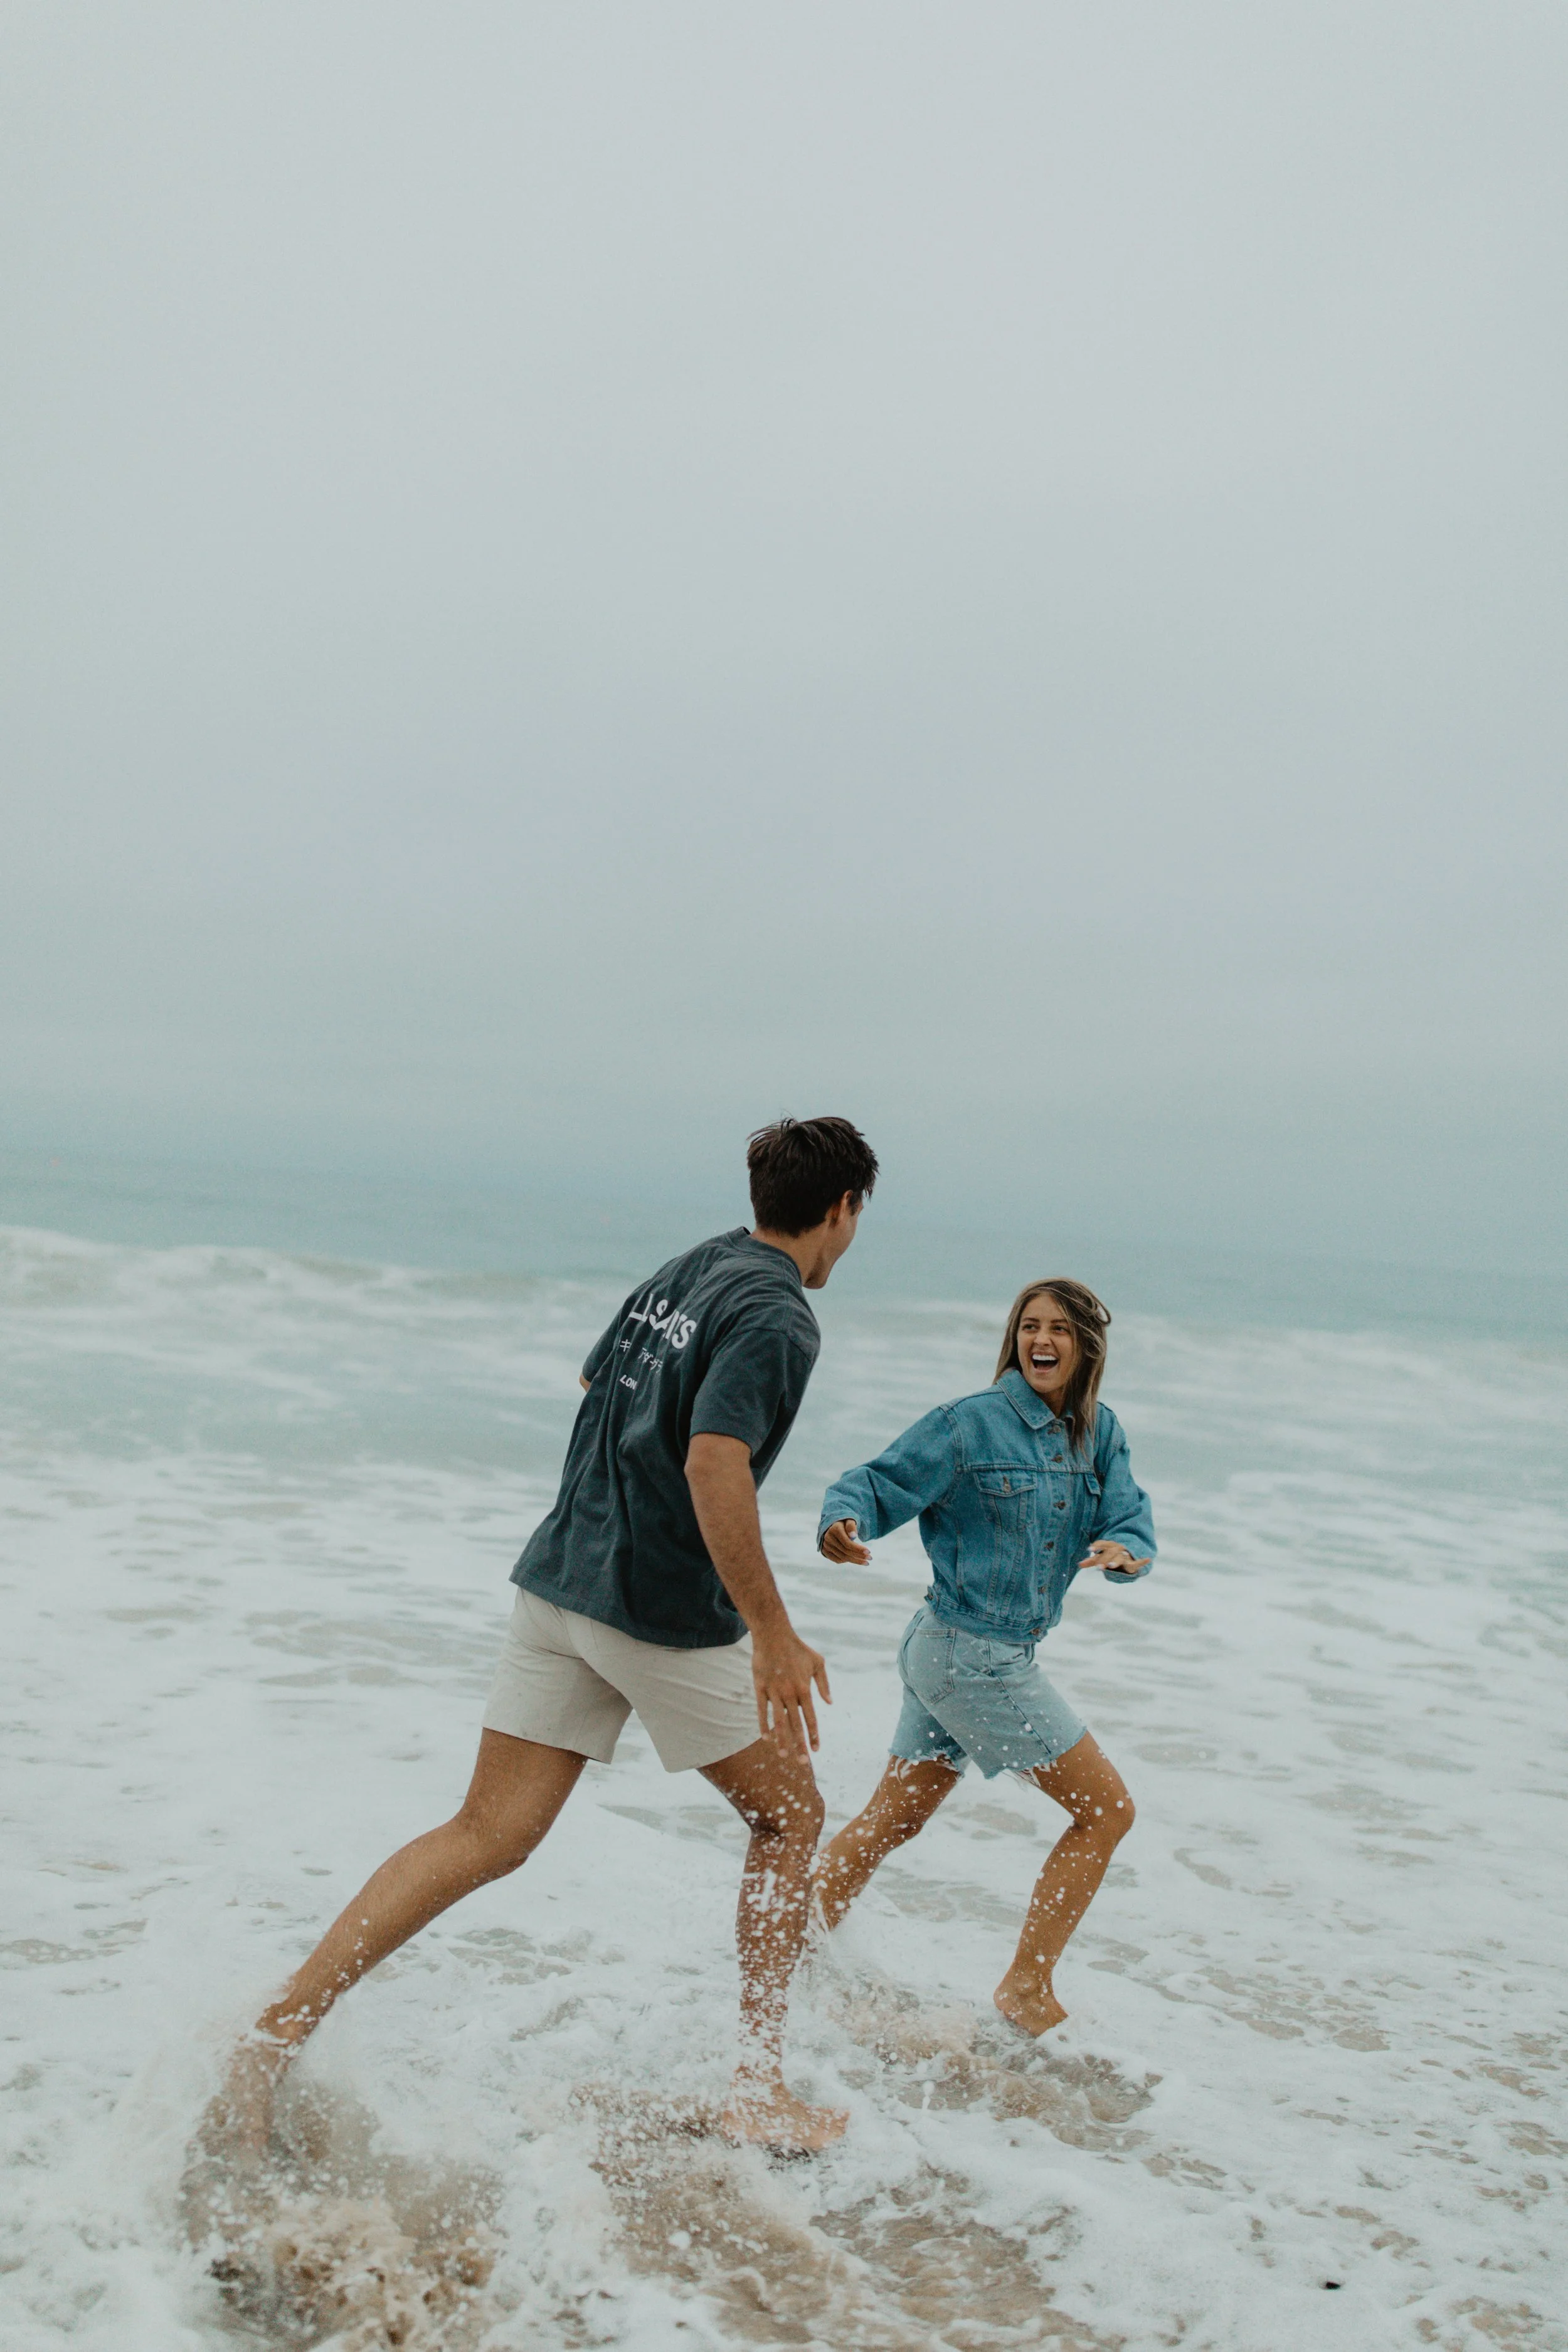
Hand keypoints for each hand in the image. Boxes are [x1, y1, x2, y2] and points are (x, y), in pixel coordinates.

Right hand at [751, 1623, 832, 1758]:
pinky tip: (766, 1738)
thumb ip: (824, 1684)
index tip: (816, 1750)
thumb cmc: (798, 1648)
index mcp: (804, 1689)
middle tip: (803, 1762)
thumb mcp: (818, 1663)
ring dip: (781, 1740)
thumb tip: (829, 1703)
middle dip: (800, 1745)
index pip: (811, 1718)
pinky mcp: (760, 1688)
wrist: (774, 1635)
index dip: (813, 1735)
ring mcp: (774, 1691)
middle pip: (796, 1725)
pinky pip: (761, 1710)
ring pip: (778, 1721)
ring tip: (784, 1755)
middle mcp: (790, 1693)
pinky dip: (763, 1725)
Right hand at [820, 1517, 871, 1564]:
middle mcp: (828, 1538)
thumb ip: (851, 1526)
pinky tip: (855, 1560)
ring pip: (842, 1557)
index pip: (847, 1543)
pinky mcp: (825, 1552)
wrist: (831, 1526)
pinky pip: (837, 1560)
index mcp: (834, 1529)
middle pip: (846, 1551)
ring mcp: (825, 1546)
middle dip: (859, 1556)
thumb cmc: (844, 1523)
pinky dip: (847, 1561)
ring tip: (866, 1562)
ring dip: (855, 1561)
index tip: (869, 1552)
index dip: (858, 1548)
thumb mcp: (849, 1521)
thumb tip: (853, 1536)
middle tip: (870, 1558)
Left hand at [1079, 1539, 1150, 1575]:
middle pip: (1110, 1552)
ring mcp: (1126, 1555)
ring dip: (1116, 1561)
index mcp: (1110, 1546)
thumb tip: (1079, 1565)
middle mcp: (1118, 1548)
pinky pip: (1138, 1562)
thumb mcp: (1103, 1557)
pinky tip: (1148, 1559)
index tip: (1089, 1549)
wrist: (1131, 1552)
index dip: (1097, 1546)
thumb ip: (1092, 1561)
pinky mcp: (1133, 1562)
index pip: (1103, 1544)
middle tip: (1098, 1566)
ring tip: (1110, 1566)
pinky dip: (1143, 1560)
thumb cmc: (1113, 1555)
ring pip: (1120, 1557)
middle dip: (1104, 1559)